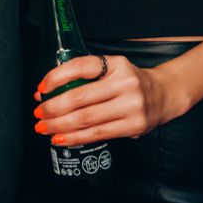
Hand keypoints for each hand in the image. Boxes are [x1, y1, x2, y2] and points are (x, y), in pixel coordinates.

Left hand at [33, 54, 168, 143]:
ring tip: (44, 127)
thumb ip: (87, 76)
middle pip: (80, 97)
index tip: (41, 88)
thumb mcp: (113, 69)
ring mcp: (131, 106)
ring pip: (86, 119)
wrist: (164, 95)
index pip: (81, 66)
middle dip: (53, 107)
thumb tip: (48, 91)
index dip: (56, 77)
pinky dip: (76, 137)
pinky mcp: (133, 126)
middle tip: (38, 113)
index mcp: (116, 64)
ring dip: (60, 125)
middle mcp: (125, 83)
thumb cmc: (130, 82)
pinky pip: (98, 134)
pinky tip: (61, 138)